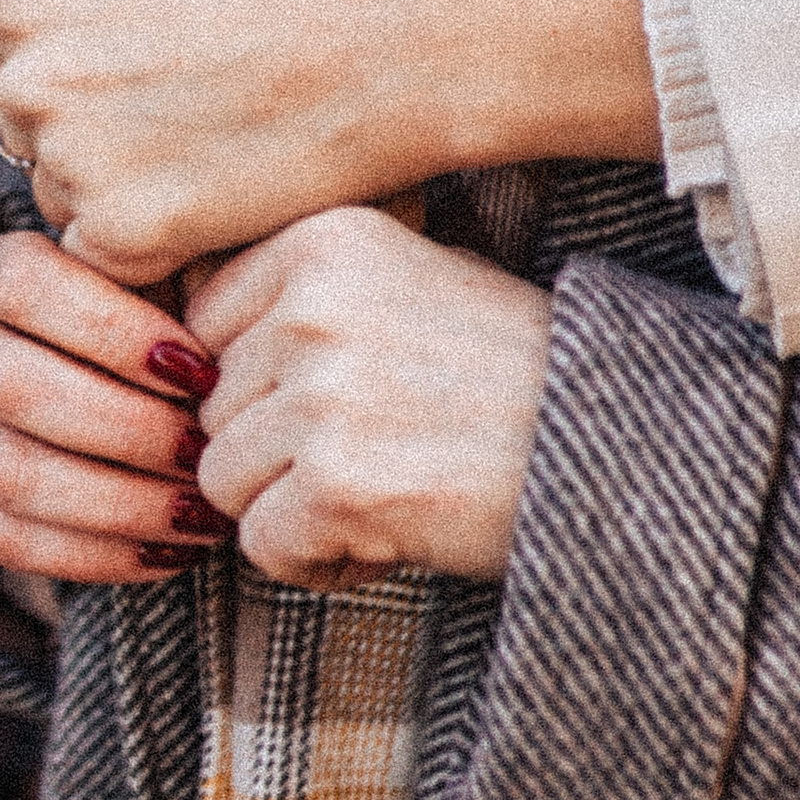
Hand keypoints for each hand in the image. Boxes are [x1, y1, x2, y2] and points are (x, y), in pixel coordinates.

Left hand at [0, 0, 658, 285]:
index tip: (166, 59)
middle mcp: (27, 79)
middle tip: (198, 104)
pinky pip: (108, 256)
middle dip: (95, 129)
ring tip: (214, 143)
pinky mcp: (121, 231)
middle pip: (28, 135)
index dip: (92, 65)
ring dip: (125, 188)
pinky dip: (160, 239)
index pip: (9, 63)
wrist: (388, 45)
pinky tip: (221, 191)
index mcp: (22, 2)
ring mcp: (69, 159)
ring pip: (64, 199)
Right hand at [0, 231, 229, 591]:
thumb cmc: (140, 322)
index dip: (114, 330)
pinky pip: (7, 542)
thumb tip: (239, 341)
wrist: (65, 380)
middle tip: (208, 454)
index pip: (27, 288)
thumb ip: (182, 290)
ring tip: (202, 515)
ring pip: (12, 475)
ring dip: (121, 504)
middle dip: (127, 431)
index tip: (200, 369)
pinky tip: (168, 554)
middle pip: (15, 388)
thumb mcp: (157, 286)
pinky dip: (96, 556)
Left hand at [184, 209, 553, 589]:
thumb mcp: (416, 280)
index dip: (256, 380)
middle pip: (207, 408)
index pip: (202, 322)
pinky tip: (390, 532)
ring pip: (221, 480)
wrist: (613, 451)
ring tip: (384, 489)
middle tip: (376, 451)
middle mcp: (314, 305)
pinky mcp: (335, 482)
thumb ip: (306, 297)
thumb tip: (186, 351)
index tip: (335, 397)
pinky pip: (261, 546)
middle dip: (274, 451)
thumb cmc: (516, 376)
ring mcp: (322, 394)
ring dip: (289, 508)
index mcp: (326, 239)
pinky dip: (317, 561)